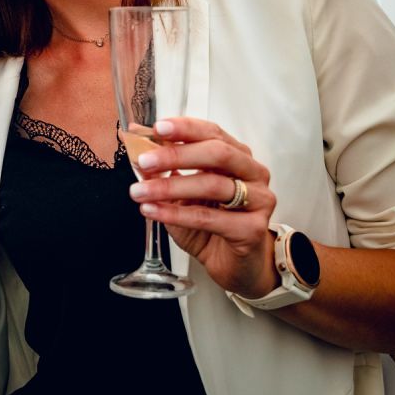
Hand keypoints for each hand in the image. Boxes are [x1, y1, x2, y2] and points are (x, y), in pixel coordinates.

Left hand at [127, 117, 277, 297]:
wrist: (236, 266)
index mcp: (237, 156)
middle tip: (144, 161)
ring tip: (139, 192)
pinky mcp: (253, 228)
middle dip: (176, 155)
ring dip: (170, 186)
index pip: (212, 132)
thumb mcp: (182, 192)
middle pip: (217, 154)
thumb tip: (136, 138)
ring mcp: (258, 200)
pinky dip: (176, 213)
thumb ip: (163, 166)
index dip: (185, 128)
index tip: (157, 128)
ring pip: (212, 185)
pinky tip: (153, 211)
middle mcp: (253, 173)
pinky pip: (209, 217)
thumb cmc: (212, 225)